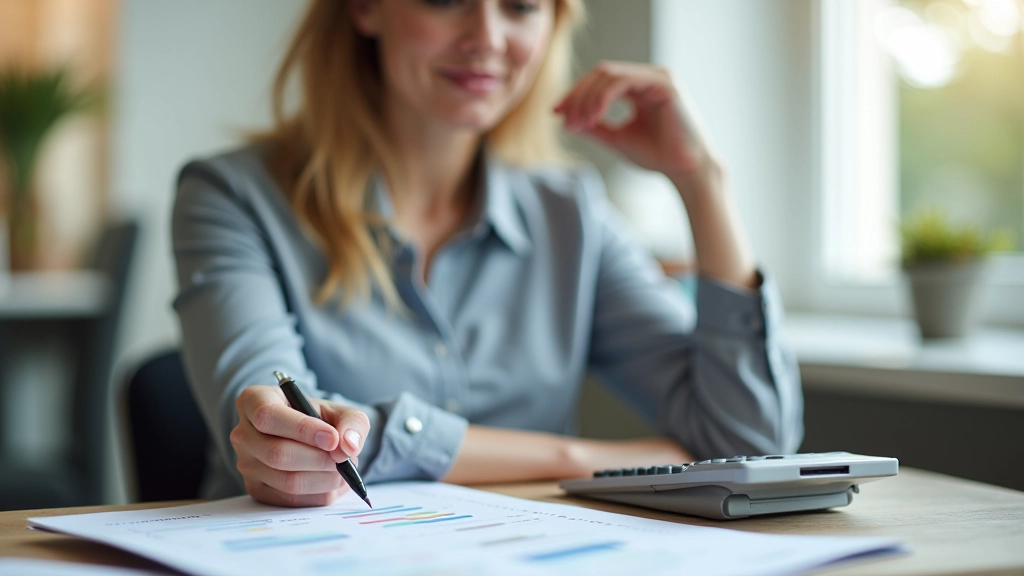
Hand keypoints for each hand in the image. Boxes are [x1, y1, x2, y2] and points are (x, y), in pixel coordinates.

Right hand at [230, 385, 370, 506]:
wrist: (307, 438)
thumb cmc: (319, 419)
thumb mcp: (339, 410)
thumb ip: (351, 422)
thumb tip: (349, 446)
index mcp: (254, 401)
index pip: (269, 416)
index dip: (303, 429)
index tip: (332, 438)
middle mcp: (242, 433)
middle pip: (277, 454)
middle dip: (319, 459)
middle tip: (344, 459)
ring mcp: (246, 464)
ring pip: (287, 481)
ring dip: (324, 479)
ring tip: (342, 469)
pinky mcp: (256, 490)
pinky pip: (290, 500)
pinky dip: (319, 494)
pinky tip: (331, 481)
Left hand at [554, 61, 718, 187]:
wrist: (685, 171)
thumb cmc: (657, 156)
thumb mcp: (618, 139)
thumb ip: (595, 127)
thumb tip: (567, 119)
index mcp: (639, 87)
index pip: (600, 80)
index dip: (575, 94)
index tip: (556, 114)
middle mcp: (648, 77)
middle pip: (600, 73)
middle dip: (577, 95)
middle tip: (563, 119)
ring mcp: (657, 77)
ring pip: (609, 74)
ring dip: (587, 98)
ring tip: (578, 123)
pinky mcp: (665, 84)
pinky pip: (623, 82)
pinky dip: (602, 98)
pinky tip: (593, 117)